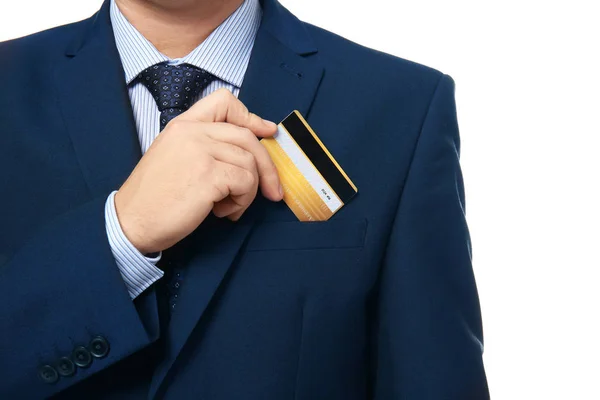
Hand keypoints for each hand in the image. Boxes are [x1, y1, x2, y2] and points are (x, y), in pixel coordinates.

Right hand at [114, 89, 282, 253]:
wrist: (130, 221)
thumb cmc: (154, 197)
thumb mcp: (174, 157)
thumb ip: (204, 146)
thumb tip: (246, 152)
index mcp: (182, 125)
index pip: (224, 101)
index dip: (251, 116)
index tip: (266, 131)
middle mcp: (192, 132)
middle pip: (247, 137)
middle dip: (266, 167)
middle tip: (272, 191)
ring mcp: (200, 151)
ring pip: (250, 163)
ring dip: (248, 191)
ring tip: (227, 206)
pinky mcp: (208, 175)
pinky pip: (246, 182)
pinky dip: (242, 202)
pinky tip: (221, 211)